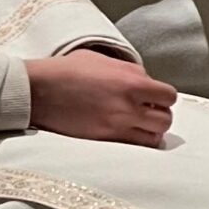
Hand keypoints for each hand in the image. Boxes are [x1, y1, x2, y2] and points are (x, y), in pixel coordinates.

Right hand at [25, 49, 176, 146]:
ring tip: (138, 127)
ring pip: (153, 139)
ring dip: (150, 133)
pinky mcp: (102, 140)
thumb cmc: (68, 70)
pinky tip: (126, 136)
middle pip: (165, 120)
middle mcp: (129, 105)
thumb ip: (131, 72)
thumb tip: (146, 82)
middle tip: (148, 114)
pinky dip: (135, 143)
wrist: (39, 89)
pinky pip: (132, 148)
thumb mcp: (105, 60)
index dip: (163, 98)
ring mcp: (116, 125)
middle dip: (160, 117)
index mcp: (132, 81)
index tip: (154, 98)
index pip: (169, 96)